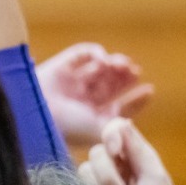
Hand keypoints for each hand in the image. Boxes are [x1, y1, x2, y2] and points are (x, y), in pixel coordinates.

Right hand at [37, 43, 154, 149]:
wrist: (36, 113)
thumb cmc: (68, 127)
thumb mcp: (99, 131)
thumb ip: (118, 130)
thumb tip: (132, 126)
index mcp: (91, 117)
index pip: (118, 106)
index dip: (135, 99)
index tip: (149, 90)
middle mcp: (82, 99)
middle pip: (111, 84)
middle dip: (125, 78)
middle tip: (135, 72)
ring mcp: (72, 82)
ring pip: (99, 68)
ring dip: (114, 64)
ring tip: (121, 65)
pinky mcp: (62, 66)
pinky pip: (83, 53)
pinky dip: (95, 53)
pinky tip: (103, 60)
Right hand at [80, 118, 185, 184]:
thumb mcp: (155, 179)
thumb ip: (139, 151)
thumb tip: (121, 122)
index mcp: (133, 157)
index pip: (115, 130)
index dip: (112, 136)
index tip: (116, 150)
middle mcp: (113, 166)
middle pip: (97, 151)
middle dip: (108, 171)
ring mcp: (95, 183)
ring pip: (84, 169)